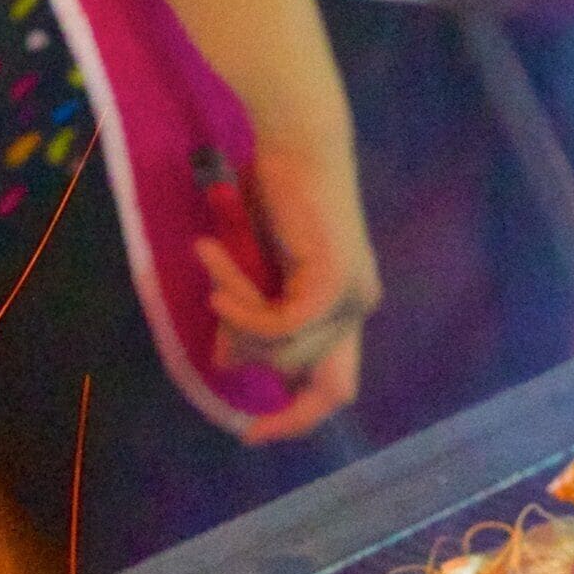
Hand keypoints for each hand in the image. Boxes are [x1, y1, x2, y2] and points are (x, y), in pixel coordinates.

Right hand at [196, 133, 377, 443]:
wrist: (291, 139)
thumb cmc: (270, 192)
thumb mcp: (251, 271)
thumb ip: (249, 319)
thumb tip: (227, 362)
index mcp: (346, 308)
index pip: (335, 389)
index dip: (297, 420)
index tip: (253, 434)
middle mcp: (359, 307)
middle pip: (315, 384)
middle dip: (257, 361)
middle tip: (217, 321)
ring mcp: (353, 298)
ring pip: (286, 354)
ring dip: (237, 319)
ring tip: (214, 263)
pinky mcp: (334, 284)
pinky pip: (279, 328)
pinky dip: (243, 311)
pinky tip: (218, 280)